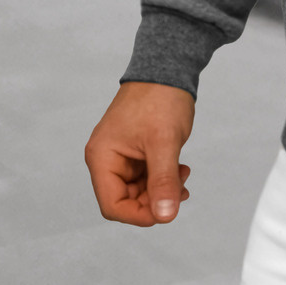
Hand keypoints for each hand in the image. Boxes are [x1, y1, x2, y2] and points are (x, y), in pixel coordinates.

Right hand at [85, 81, 194, 225]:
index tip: (166, 211)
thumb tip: (165, 216)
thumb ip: (163, 180)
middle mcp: (106, 159)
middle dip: (154, 200)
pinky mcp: (135, 151)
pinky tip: (180, 170)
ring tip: (183, 175)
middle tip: (180, 189)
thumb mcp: (164, 142)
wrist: (168, 68)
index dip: (139, 215)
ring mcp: (120, 155)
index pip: (112, 206)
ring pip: (138, 190)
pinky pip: (146, 176)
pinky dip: (163, 178)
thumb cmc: (160, 97)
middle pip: (125, 200)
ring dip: (161, 189)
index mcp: (102, 157)